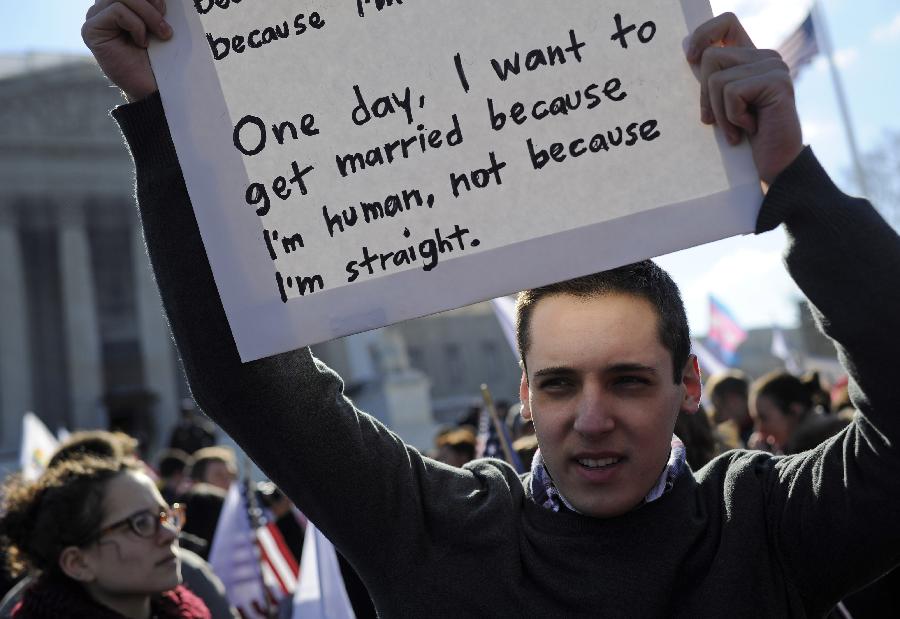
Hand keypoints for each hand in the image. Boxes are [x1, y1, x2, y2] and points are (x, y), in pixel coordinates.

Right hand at [82, 0, 172, 101]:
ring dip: (147, 14)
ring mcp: (94, 18)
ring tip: (162, 34)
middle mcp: (102, 8)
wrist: (154, 87)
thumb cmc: (159, 57)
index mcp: (118, 4)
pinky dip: (136, 25)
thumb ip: (151, 5)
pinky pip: (116, 11)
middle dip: (150, 3)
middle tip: (165, 25)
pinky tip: (142, 43)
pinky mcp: (90, 30)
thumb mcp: (158, 23)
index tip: (164, 8)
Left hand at [686, 13, 803, 185]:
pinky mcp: (777, 82)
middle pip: (712, 57)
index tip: (690, 58)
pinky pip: (731, 93)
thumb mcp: (721, 106)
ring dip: (720, 112)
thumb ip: (711, 81)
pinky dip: (733, 117)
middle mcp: (765, 57)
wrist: (775, 164)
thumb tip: (689, 55)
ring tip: (737, 129)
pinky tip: (751, 128)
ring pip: (718, 79)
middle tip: (718, 121)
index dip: (704, 34)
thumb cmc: (744, 139)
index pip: (726, 23)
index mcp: (751, 58)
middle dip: (706, 95)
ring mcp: (774, 67)